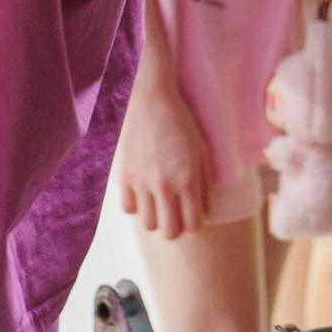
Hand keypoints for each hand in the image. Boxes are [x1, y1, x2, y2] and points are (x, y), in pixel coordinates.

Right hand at [118, 75, 215, 239]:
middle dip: (174, 229)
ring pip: (148, 224)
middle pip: (169, 232)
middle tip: (174, 216)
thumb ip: (207, 184)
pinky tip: (142, 193)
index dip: (193, 226)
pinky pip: (128, 208)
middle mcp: (165, 185)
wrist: (150, 99)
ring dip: (154, 219)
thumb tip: (205, 211)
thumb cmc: (181, 124)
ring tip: (157, 205)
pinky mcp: (124, 175)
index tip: (190, 218)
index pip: (193, 225)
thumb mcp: (202, 151)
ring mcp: (143, 182)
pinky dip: (135, 206)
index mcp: (189, 179)